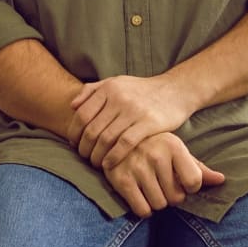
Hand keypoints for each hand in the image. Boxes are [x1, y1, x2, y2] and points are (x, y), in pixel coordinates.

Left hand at [72, 74, 195, 166]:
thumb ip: (93, 90)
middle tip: (84, 157)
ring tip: (96, 163)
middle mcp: (119, 98)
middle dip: (84, 148)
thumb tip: (72, 105)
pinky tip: (109, 164)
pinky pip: (125, 144)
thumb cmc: (142, 91)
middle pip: (92, 130)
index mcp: (109, 88)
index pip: (82, 115)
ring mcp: (134, 111)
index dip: (74, 133)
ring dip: (97, 156)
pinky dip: (113, 157)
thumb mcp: (117, 82)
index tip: (74, 144)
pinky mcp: (149, 123)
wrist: (175, 91)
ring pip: (106, 139)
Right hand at [102, 132, 223, 216]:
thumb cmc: (154, 146)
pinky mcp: (121, 179)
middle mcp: (156, 156)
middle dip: (171, 196)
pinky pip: (141, 210)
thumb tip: (222, 180)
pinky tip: (140, 196)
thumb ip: (199, 168)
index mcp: (174, 146)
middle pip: (176, 198)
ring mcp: (137, 167)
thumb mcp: (177, 151)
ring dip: (157, 202)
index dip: (191, 188)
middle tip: (162, 184)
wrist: (118, 136)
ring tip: (151, 188)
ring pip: (159, 205)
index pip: (194, 182)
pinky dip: (143, 209)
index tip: (183, 183)